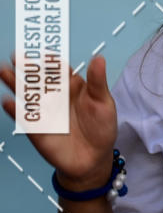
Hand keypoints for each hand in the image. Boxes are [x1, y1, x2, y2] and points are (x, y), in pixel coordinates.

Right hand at [0, 53, 117, 190]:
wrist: (94, 158)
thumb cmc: (101, 128)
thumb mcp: (103, 102)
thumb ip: (97, 81)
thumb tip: (99, 58)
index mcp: (71, 86)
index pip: (58, 69)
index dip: (50, 61)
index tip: (44, 53)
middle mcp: (55, 97)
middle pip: (38, 79)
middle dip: (27, 68)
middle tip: (16, 56)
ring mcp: (45, 112)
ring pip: (27, 95)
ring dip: (15, 83)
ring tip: (4, 71)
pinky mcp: (38, 130)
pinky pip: (25, 118)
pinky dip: (16, 110)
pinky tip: (7, 101)